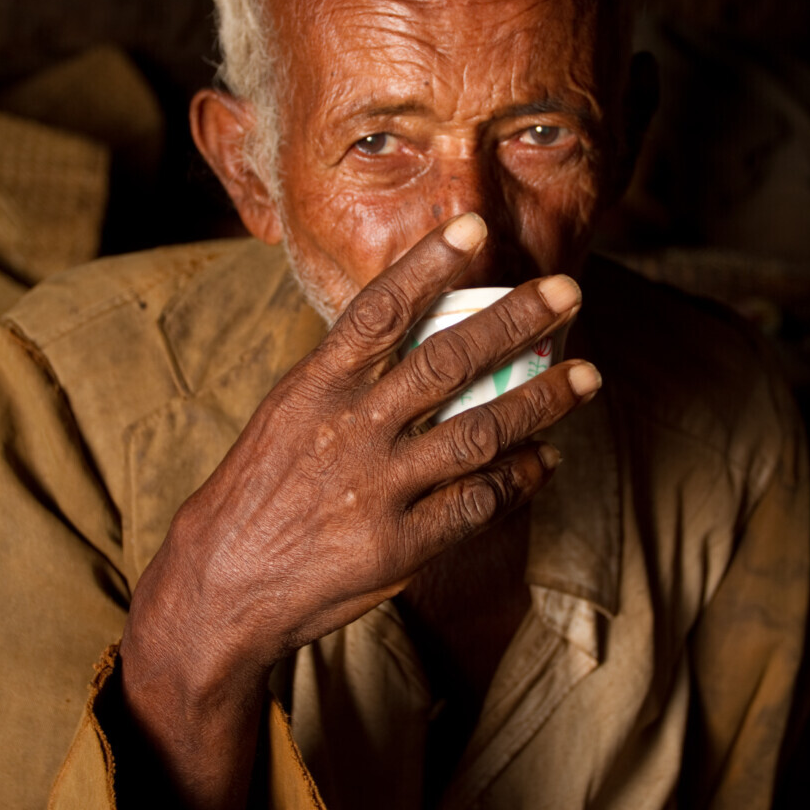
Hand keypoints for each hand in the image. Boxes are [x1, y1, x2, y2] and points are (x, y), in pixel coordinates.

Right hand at [117, 213, 599, 809]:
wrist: (222, 583)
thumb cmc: (260, 490)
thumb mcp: (288, 414)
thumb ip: (348, 377)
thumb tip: (416, 332)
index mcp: (316, 388)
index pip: (379, 312)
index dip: (429, 265)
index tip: (476, 226)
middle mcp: (351, 430)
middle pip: (447, 362)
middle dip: (516, 321)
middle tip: (568, 290)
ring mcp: (379, 489)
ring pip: (480, 432)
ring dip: (542, 400)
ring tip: (587, 375)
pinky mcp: (400, 545)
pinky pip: (478, 503)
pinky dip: (519, 478)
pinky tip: (545, 459)